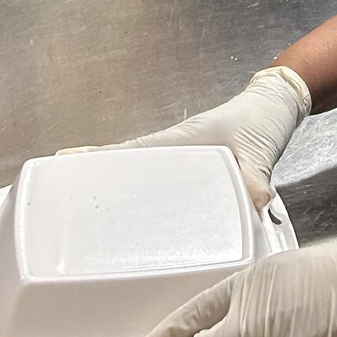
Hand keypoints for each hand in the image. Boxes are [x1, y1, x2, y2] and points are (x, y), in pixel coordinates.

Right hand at [74, 67, 310, 206]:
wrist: (278, 109)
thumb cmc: (260, 120)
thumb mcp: (257, 149)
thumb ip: (256, 177)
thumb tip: (255, 204)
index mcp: (178, 143)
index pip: (128, 153)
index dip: (93, 160)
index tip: (58, 168)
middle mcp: (174, 154)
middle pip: (126, 172)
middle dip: (96, 188)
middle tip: (64, 213)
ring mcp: (183, 165)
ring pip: (143, 183)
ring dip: (119, 198)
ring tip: (89, 227)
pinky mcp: (198, 176)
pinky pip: (166, 193)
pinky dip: (149, 205)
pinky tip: (141, 227)